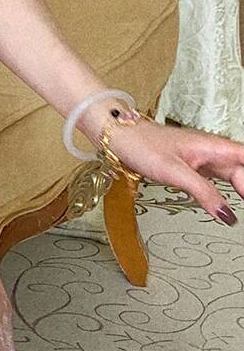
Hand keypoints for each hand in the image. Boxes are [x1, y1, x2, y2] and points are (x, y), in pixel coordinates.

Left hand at [78, 102, 243, 225]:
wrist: (120, 137)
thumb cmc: (142, 146)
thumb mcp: (174, 172)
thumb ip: (202, 192)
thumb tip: (225, 213)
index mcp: (212, 147)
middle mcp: (211, 150)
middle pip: (242, 168)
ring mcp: (202, 157)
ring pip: (231, 172)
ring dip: (241, 186)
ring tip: (242, 201)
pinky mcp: (192, 165)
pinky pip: (217, 176)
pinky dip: (226, 189)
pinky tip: (228, 199)